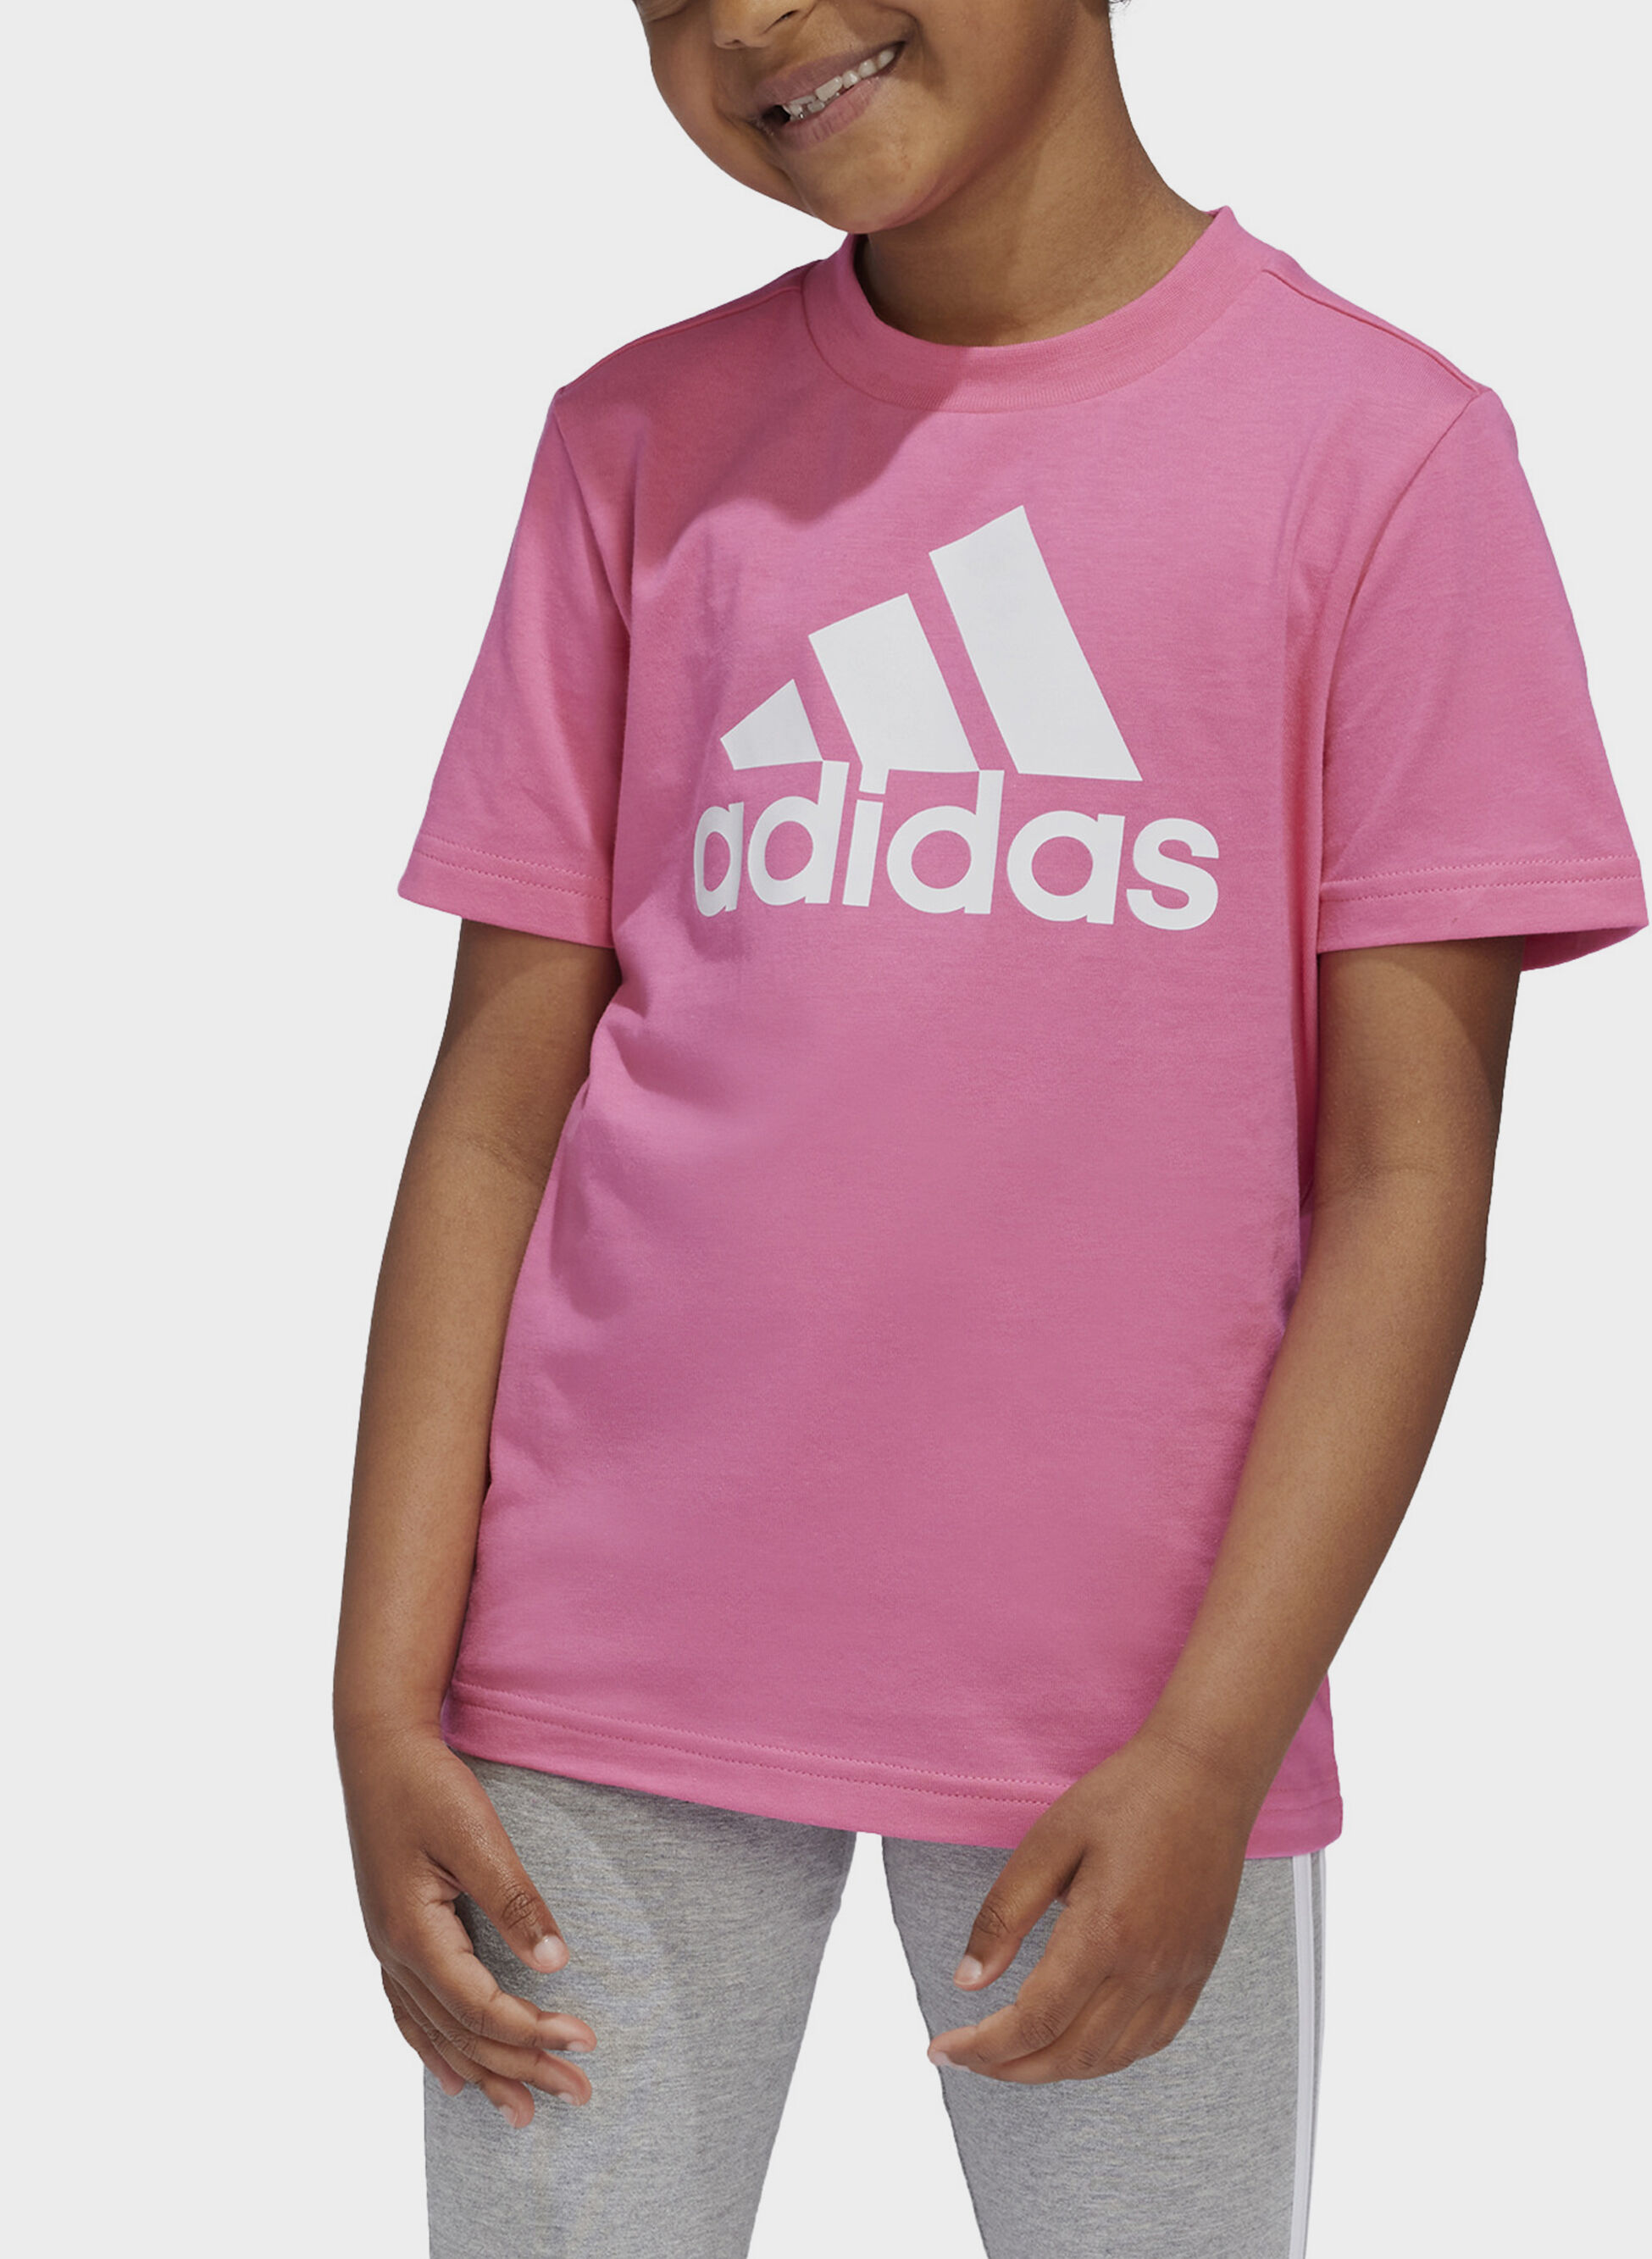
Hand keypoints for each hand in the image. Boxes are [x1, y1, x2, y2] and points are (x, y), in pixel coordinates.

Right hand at [339, 1724, 594, 2124]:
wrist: (376, 1746)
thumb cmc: (426, 1783)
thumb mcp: (476, 1835)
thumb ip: (514, 1900)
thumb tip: (555, 1963)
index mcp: (414, 1932)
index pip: (481, 2007)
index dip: (534, 2032)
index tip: (587, 2041)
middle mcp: (394, 1952)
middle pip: (461, 2032)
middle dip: (521, 2066)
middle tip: (578, 2093)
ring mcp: (386, 1947)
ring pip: (435, 2033)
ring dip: (483, 2072)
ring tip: (523, 2112)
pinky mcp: (391, 1932)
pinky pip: (410, 2012)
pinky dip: (435, 2050)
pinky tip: (452, 2076)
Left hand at [926, 1729, 1258, 2083]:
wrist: (1206, 1774)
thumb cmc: (1126, 1795)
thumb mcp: (1048, 1841)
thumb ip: (1005, 1915)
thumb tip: (967, 1980)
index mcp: (1104, 1933)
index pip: (1035, 2022)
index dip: (983, 2047)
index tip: (942, 2050)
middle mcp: (1147, 1967)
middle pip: (1070, 2054)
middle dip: (1010, 2068)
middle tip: (966, 2059)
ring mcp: (1179, 1974)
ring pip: (1111, 2058)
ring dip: (1055, 2069)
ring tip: (1011, 2056)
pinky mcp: (1197, 1970)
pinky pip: (1152, 2040)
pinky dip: (1107, 2058)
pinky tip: (1078, 2043)